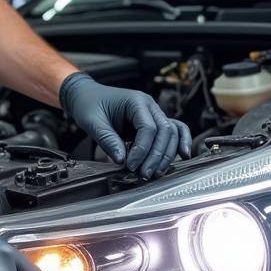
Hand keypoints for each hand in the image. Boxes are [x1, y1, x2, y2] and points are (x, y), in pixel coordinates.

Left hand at [60, 72, 191, 177]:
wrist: (87, 95)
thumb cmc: (89, 105)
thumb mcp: (92, 122)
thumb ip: (107, 140)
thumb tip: (122, 160)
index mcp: (136, 101)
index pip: (148, 128)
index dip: (142, 150)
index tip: (130, 166)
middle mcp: (150, 106)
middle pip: (164, 132)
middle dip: (156, 156)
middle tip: (144, 175)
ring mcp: (155, 113)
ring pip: (172, 134)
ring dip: (166, 155)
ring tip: (155, 173)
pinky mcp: (154, 122)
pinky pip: (174, 131)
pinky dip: (180, 142)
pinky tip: (183, 156)